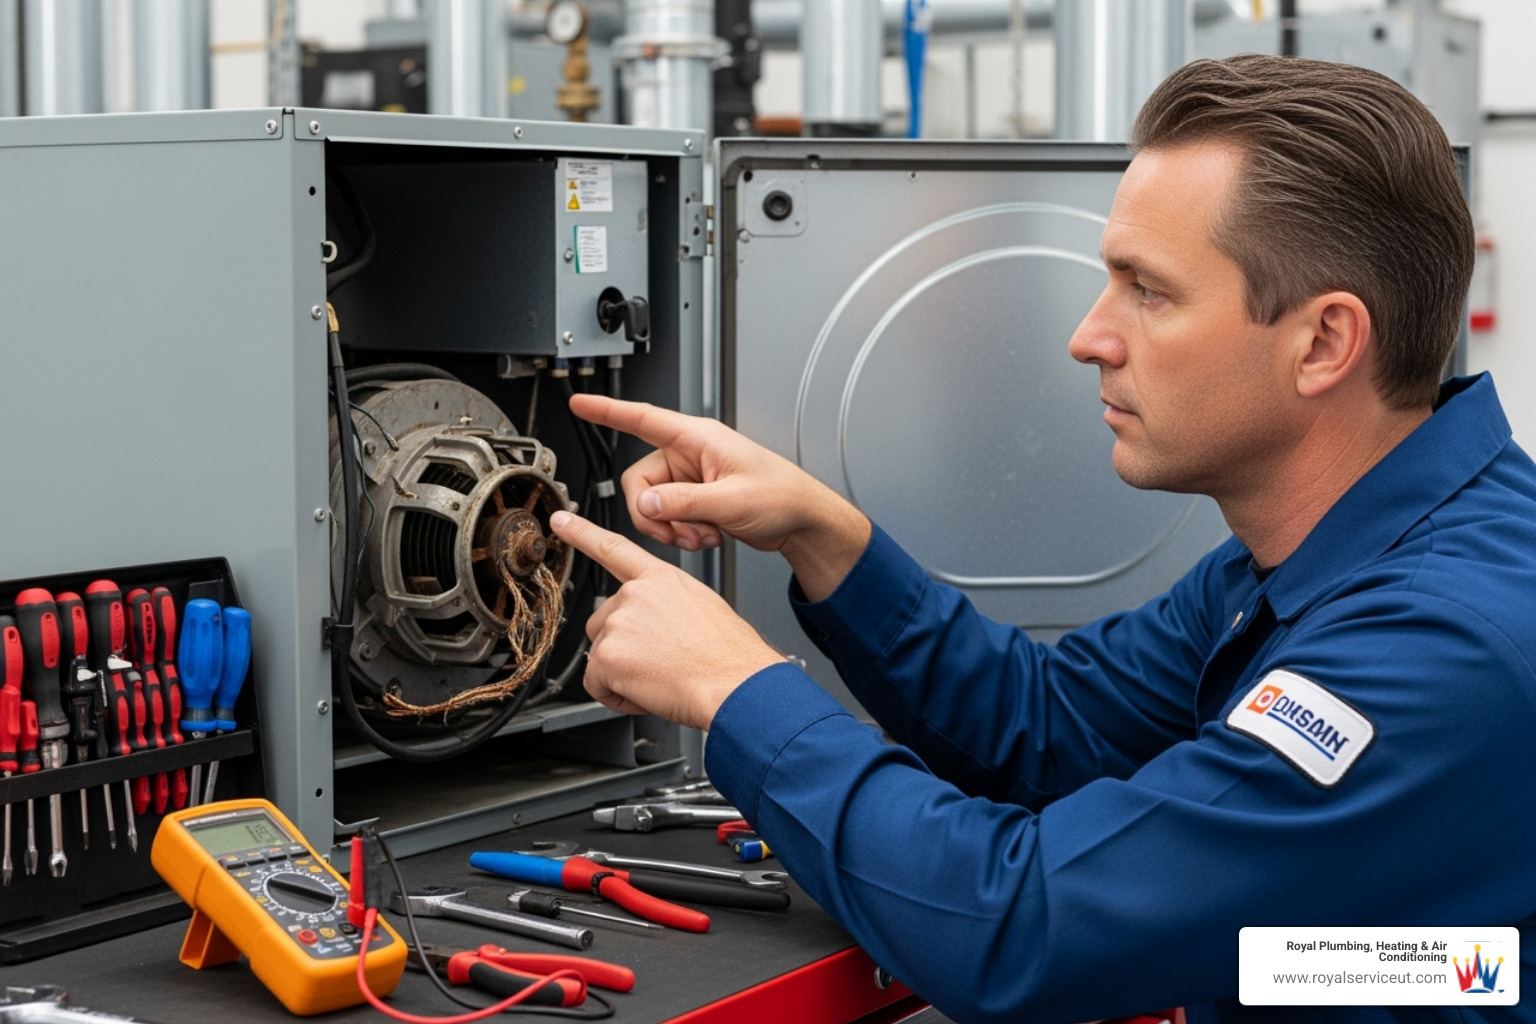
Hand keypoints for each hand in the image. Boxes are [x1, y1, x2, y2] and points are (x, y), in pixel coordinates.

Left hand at [549, 509, 783, 730]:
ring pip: (601, 655)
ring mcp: (619, 621)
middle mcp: (635, 593)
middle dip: (622, 647)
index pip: (615, 548)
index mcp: (661, 579)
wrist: (735, 683)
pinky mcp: (608, 655)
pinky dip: (617, 696)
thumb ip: (665, 606)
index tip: (560, 520)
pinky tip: (648, 691)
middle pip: (603, 622)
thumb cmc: (729, 656)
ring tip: (661, 676)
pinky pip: (597, 684)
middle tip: (660, 662)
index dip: (583, 533)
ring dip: (622, 673)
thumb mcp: (703, 609)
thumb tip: (653, 627)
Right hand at [568, 393, 870, 600]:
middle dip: (654, 513)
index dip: (607, 410)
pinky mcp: (694, 500)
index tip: (580, 402)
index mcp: (697, 438)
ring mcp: (691, 479)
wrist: (800, 520)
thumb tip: (648, 505)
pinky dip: (681, 533)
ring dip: (672, 527)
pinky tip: (707, 536)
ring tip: (702, 535)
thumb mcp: (732, 500)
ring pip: (651, 505)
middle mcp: (690, 455)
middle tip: (680, 530)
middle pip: (639, 481)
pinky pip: (667, 517)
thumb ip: (685, 502)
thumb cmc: (781, 496)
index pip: (642, 418)